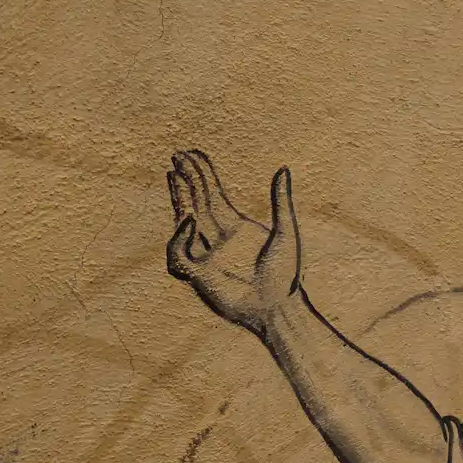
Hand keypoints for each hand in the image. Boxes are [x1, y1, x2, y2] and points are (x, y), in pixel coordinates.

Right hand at [165, 149, 300, 335]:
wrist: (277, 308)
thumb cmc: (285, 276)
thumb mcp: (286, 232)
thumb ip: (281, 202)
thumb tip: (284, 168)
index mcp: (234, 227)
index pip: (213, 195)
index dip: (202, 175)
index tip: (192, 154)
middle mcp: (216, 239)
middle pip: (196, 203)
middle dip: (187, 180)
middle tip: (177, 156)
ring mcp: (205, 256)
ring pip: (183, 222)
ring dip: (179, 199)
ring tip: (176, 175)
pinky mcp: (198, 276)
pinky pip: (179, 255)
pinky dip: (179, 238)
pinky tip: (189, 220)